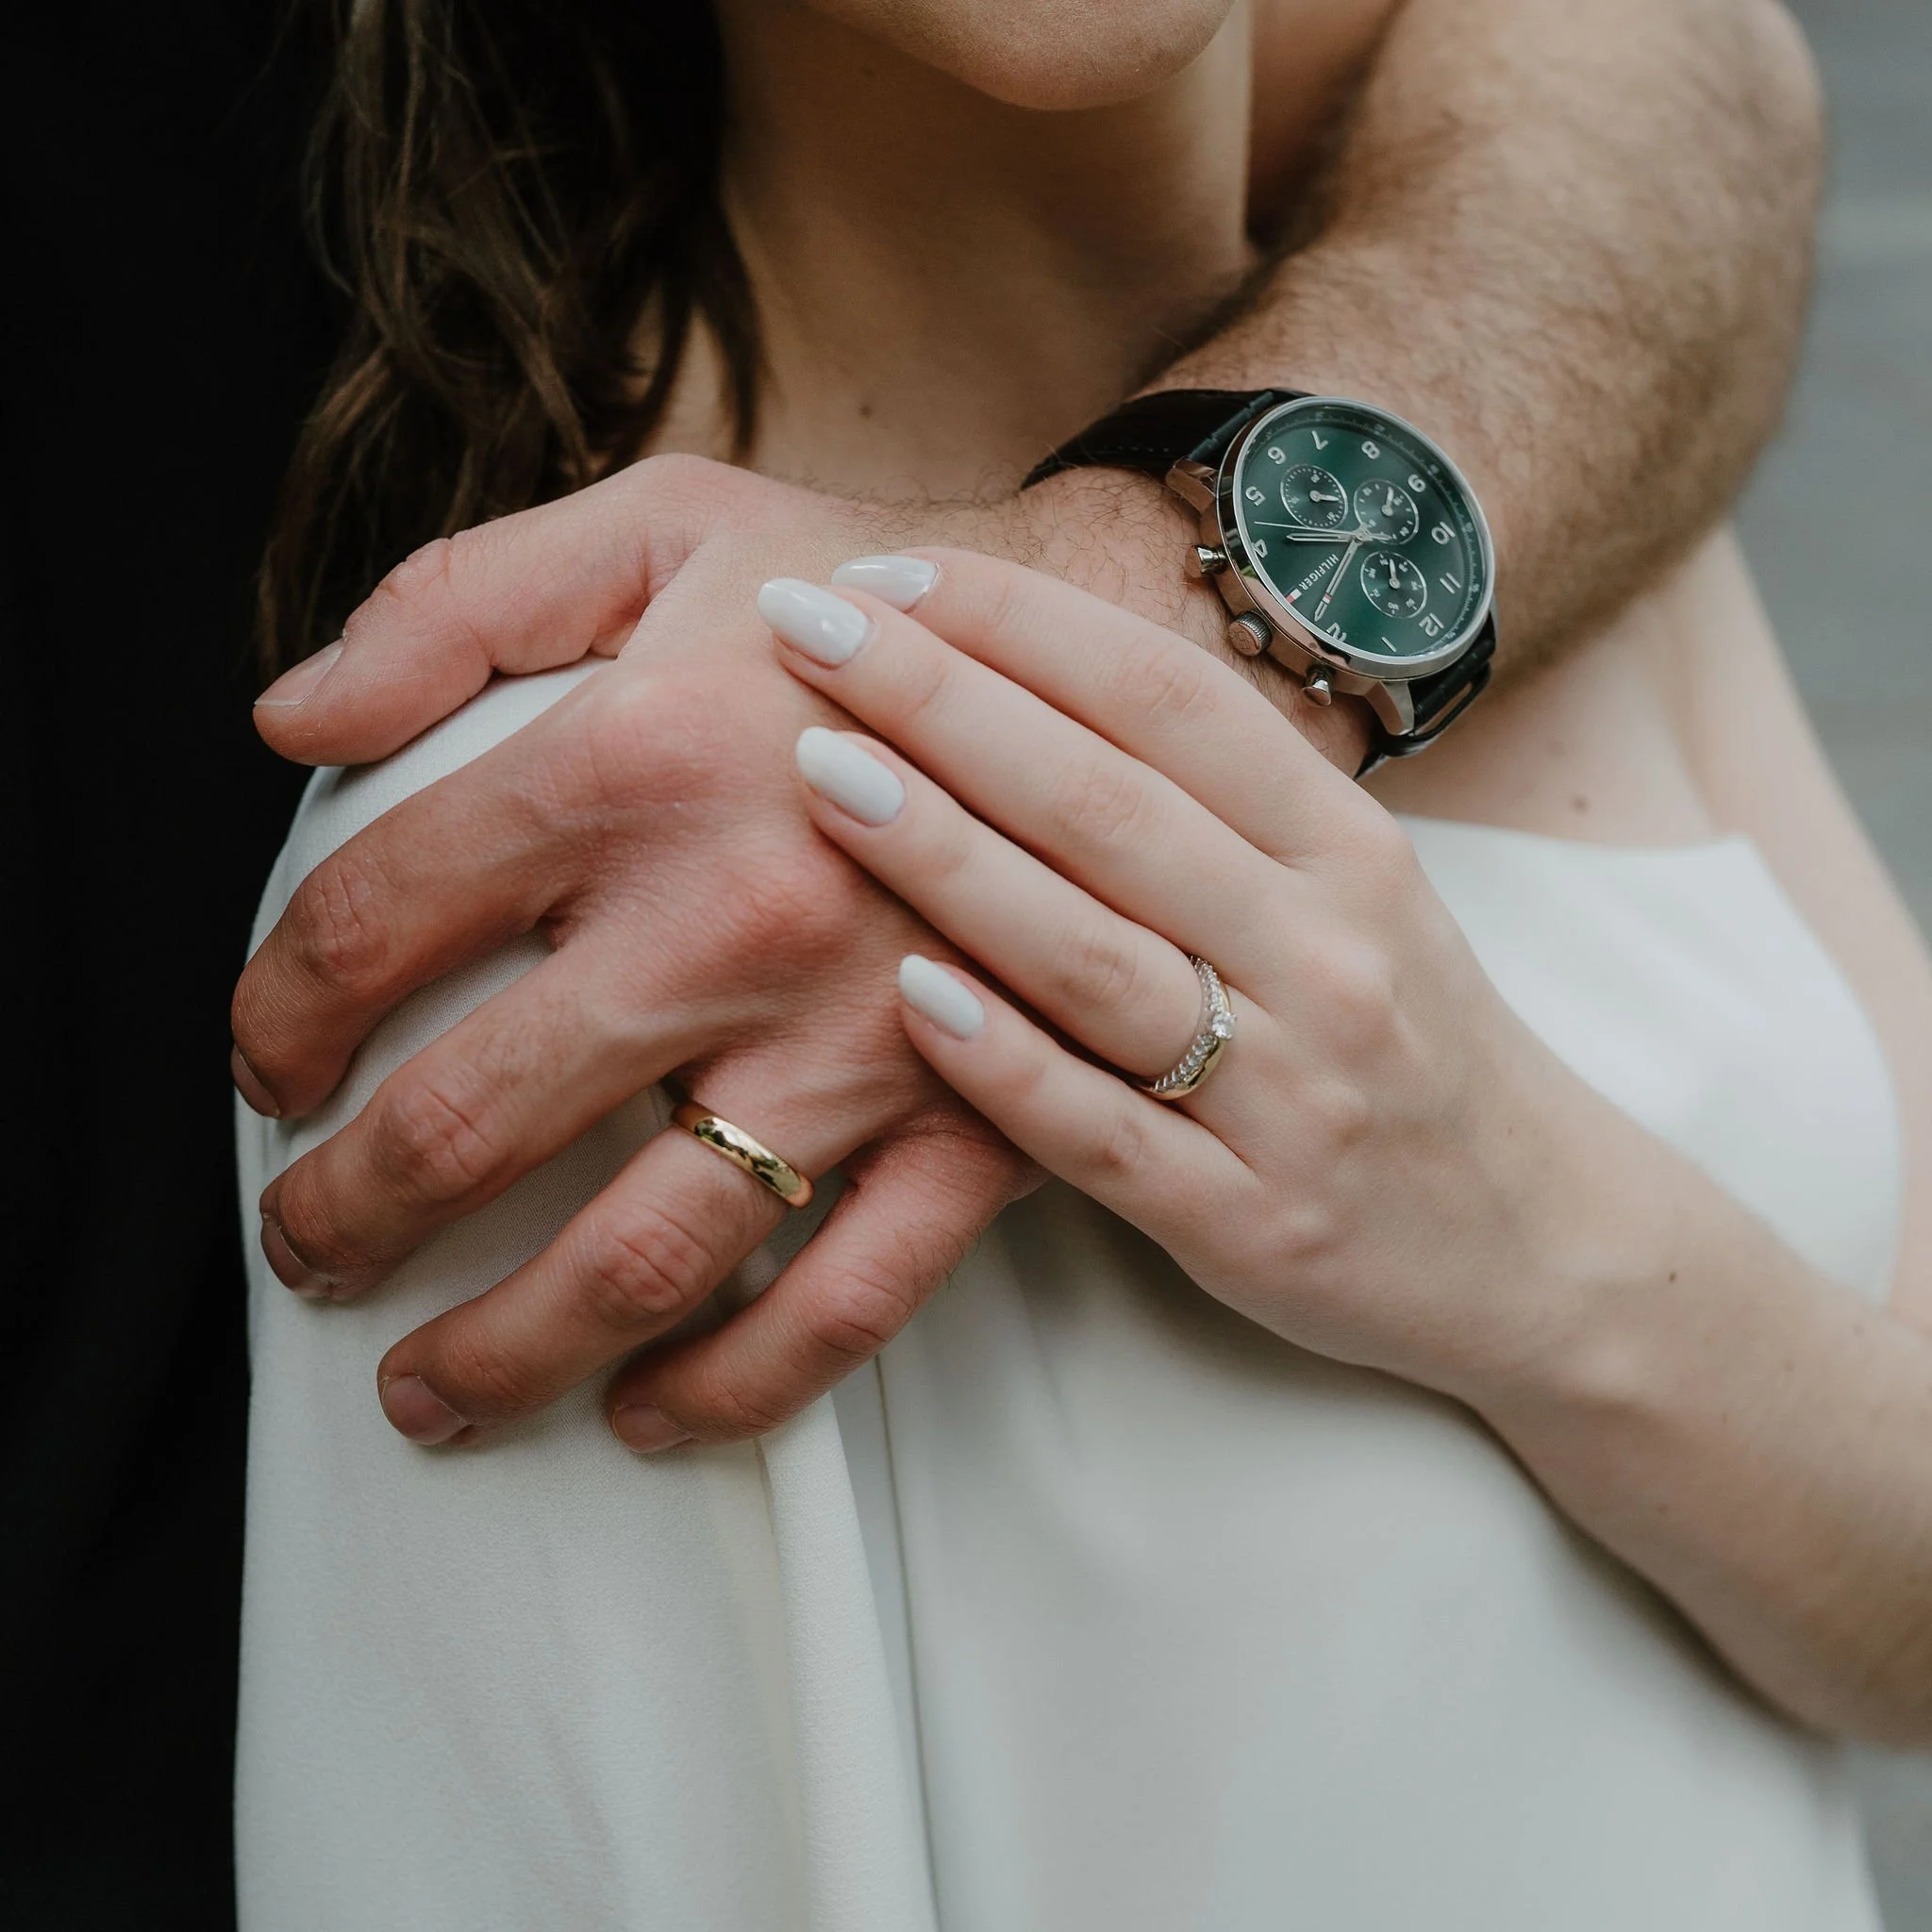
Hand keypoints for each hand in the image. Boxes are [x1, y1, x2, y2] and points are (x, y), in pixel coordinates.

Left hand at [235, 455, 1368, 1450]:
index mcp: (639, 757)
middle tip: (303, 1247)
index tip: (265, 1061)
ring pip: (641, 1252)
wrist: (1114, 647)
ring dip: (501, 1346)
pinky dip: (734, 1388)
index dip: (280, 1007)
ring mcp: (862, 1047)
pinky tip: (647, 1416)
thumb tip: (294, 719)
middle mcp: (735, 917)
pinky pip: (844, 1306)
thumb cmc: (874, 588)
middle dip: (346, 1212)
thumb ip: (461, 598)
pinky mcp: (975, 1131)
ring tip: (418, 1391)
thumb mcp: (667, 519)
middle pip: (469, 1117)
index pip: (377, 916)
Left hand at [764, 547, 1598, 1395]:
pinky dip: (1002, 1062)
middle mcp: (1327, 951)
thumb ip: (1213, 805)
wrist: (1542, 1242)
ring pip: (1094, 956)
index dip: (1022, 623)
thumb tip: (1018, 683)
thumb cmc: (1402, 1041)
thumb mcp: (1351, 894)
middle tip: (810, 622)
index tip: (891, 571)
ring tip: (819, 768)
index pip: (1167, 697)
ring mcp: (1291, 1093)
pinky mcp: (1249, 1222)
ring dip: (948, 855)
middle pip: (1108, 805)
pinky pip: (1101, 1133)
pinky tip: (904, 992)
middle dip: (944, 701)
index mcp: (1348, 847)